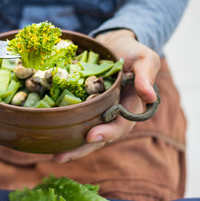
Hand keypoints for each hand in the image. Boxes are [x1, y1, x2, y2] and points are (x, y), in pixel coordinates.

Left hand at [53, 29, 159, 162]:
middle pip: (100, 136)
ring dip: (71, 145)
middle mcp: (114, 114)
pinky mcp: (85, 105)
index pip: (121, 125)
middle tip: (60, 156)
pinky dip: (65, 127)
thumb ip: (146, 76)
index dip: (108, 132)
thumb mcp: (144, 59)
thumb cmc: (132, 52)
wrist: (114, 44)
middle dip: (82, 148)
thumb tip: (149, 97)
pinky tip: (49, 135)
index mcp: (131, 107)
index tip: (92, 136)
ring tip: (54, 155)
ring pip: (86, 133)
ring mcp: (99, 111)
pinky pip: (76, 119)